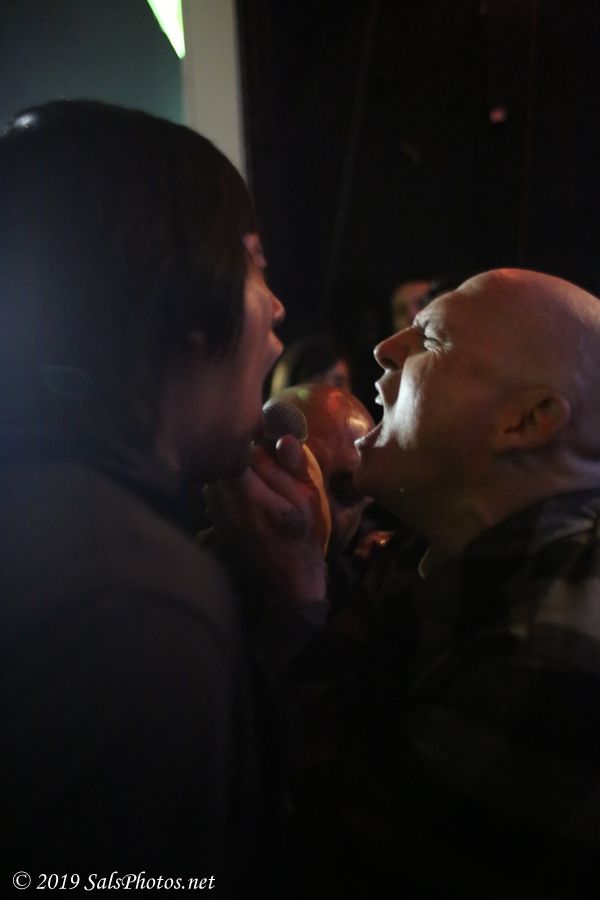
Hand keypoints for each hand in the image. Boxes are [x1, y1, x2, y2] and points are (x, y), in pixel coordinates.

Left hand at [203, 436, 329, 603]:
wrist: (288, 575)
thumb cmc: (303, 533)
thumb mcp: (308, 498)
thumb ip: (292, 467)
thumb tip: (284, 437)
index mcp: (250, 496)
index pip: (235, 451)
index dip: (247, 438)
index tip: (261, 435)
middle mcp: (225, 503)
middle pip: (220, 460)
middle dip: (237, 452)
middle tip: (259, 452)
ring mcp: (215, 513)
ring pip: (215, 473)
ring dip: (229, 468)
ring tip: (253, 472)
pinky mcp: (213, 518)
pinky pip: (213, 488)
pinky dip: (225, 483)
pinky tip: (243, 489)